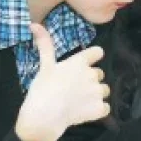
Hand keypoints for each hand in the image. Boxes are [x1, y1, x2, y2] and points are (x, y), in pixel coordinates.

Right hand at [15, 24, 109, 140]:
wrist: (45, 116)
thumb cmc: (43, 88)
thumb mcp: (44, 65)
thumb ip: (45, 45)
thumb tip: (34, 24)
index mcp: (80, 62)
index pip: (98, 52)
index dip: (93, 57)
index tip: (86, 64)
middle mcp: (92, 75)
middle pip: (100, 74)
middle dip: (91, 80)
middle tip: (75, 88)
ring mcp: (98, 92)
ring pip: (104, 91)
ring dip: (96, 95)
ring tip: (80, 101)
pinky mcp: (100, 108)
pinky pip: (106, 108)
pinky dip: (98, 110)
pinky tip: (85, 112)